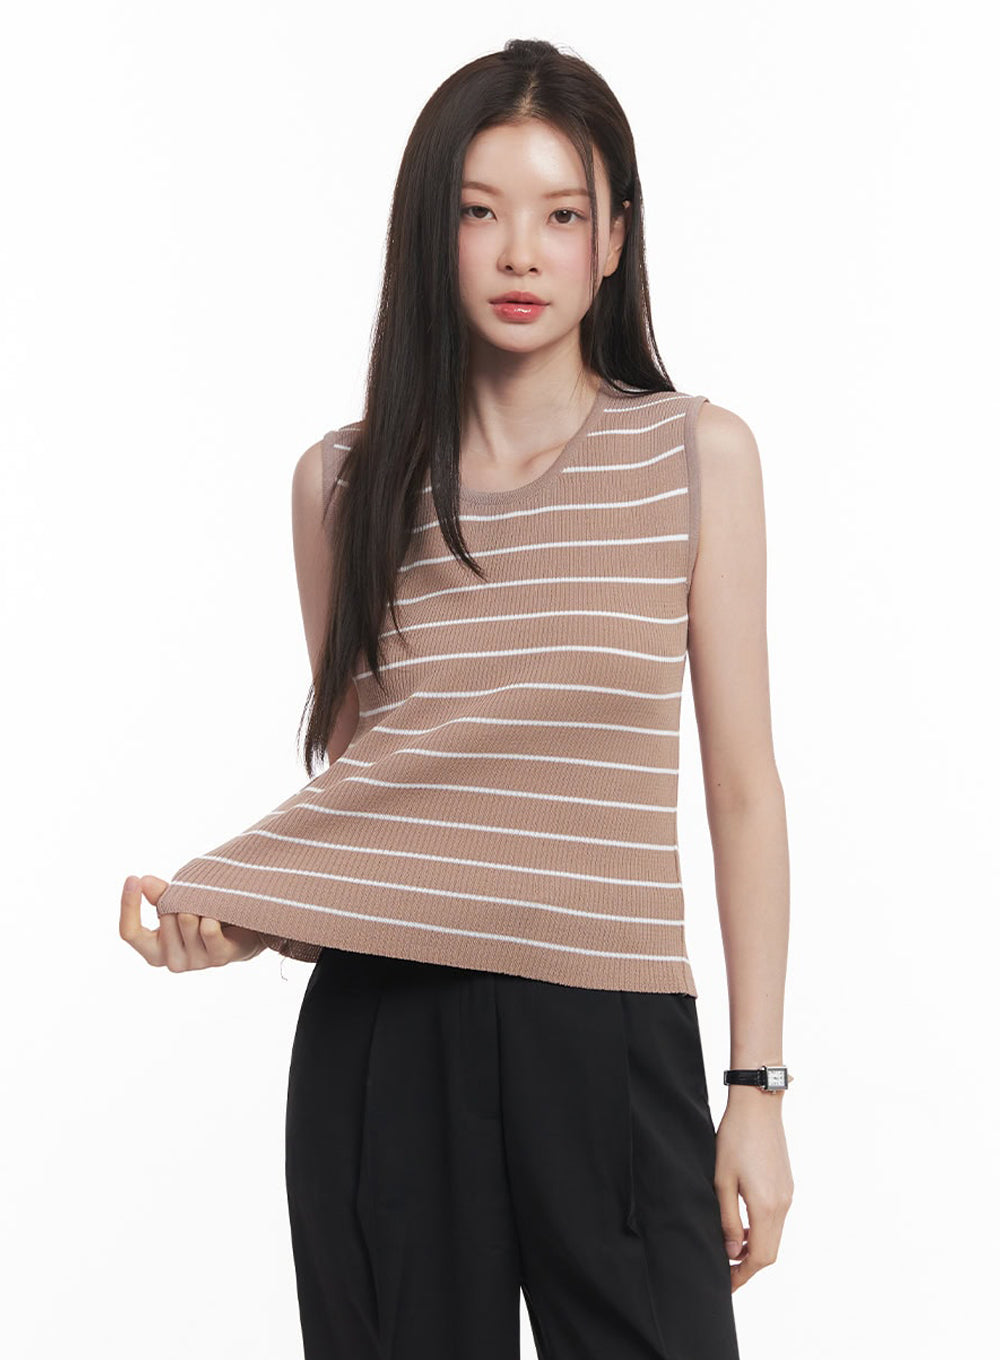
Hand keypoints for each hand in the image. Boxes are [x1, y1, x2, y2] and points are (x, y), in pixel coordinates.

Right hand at [119, 874, 266, 969]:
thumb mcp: (176, 904)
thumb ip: (159, 896)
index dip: (128, 905)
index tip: (132, 878)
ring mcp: (195, 963)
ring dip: (199, 905)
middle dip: (180, 900)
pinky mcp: (218, 958)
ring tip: (209, 909)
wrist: (244, 930)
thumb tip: (143, 881)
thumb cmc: (202, 916)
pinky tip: (219, 916)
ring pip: (187, 918)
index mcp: (154, 951)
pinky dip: (213, 915)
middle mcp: (171, 961)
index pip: (130, 932)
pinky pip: (207, 928)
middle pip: (166, 916)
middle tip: (196, 901)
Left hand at [713, 1089, 793, 1291]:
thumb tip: (732, 1253)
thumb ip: (727, 1220)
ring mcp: (787, 1194)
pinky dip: (761, 1229)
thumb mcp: (722, 1180)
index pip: (760, 1257)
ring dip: (754, 1247)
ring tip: (730, 1248)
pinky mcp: (786, 1184)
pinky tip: (742, 1223)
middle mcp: (783, 1204)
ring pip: (774, 1235)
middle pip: (770, 1251)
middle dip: (748, 1265)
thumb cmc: (734, 1138)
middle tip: (725, 1271)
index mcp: (767, 1206)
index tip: (726, 1284)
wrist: (758, 1105)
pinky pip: (776, 1218)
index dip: (743, 1275)